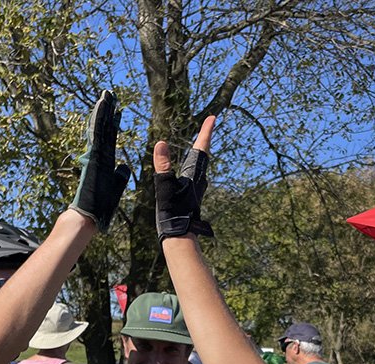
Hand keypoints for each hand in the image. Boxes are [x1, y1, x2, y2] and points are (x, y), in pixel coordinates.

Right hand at [69, 90, 130, 231]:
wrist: (88, 214)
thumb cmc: (100, 205)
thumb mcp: (115, 187)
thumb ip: (119, 176)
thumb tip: (124, 167)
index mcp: (105, 161)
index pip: (110, 138)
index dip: (113, 124)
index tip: (117, 111)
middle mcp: (99, 155)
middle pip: (104, 129)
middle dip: (107, 112)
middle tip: (110, 95)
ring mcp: (95, 155)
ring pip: (100, 129)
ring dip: (103, 111)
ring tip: (107, 95)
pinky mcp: (94, 156)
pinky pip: (98, 135)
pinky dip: (99, 121)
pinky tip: (102, 107)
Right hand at [153, 116, 215, 240]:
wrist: (180, 235)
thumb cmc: (173, 212)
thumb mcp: (165, 187)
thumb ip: (163, 165)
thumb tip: (161, 143)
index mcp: (193, 175)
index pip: (200, 148)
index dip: (206, 132)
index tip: (213, 118)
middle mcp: (198, 180)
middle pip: (203, 154)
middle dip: (205, 138)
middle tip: (209, 124)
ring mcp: (195, 188)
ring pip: (200, 165)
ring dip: (201, 151)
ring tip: (202, 141)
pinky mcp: (192, 195)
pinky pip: (195, 174)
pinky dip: (194, 164)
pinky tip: (191, 169)